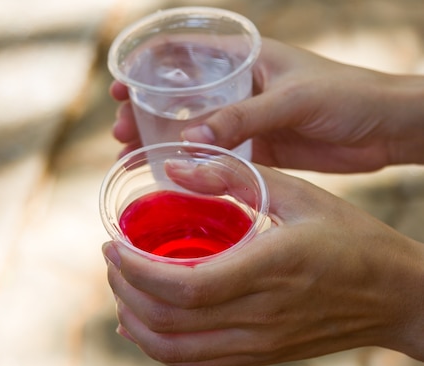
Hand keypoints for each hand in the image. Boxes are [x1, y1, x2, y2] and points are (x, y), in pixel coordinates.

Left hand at [102, 163, 423, 365]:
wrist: (398, 296)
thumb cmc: (352, 238)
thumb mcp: (299, 192)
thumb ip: (233, 176)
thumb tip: (174, 165)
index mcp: (270, 269)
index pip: (184, 286)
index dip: (136, 272)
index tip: (113, 247)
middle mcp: (260, 315)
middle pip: (169, 321)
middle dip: (126, 292)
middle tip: (112, 261)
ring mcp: (260, 343)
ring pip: (176, 351)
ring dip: (137, 323)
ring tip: (122, 289)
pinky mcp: (261, 355)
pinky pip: (197, 362)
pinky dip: (160, 347)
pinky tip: (144, 324)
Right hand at [110, 38, 423, 171]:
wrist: (385, 129)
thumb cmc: (347, 96)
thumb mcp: (291, 100)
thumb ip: (241, 118)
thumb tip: (188, 138)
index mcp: (245, 58)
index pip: (183, 52)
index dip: (146, 65)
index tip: (120, 86)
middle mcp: (238, 86)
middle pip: (178, 93)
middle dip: (145, 109)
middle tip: (121, 131)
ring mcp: (244, 117)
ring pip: (191, 126)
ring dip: (162, 138)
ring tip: (133, 153)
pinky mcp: (255, 146)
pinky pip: (213, 153)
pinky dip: (190, 162)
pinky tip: (169, 174)